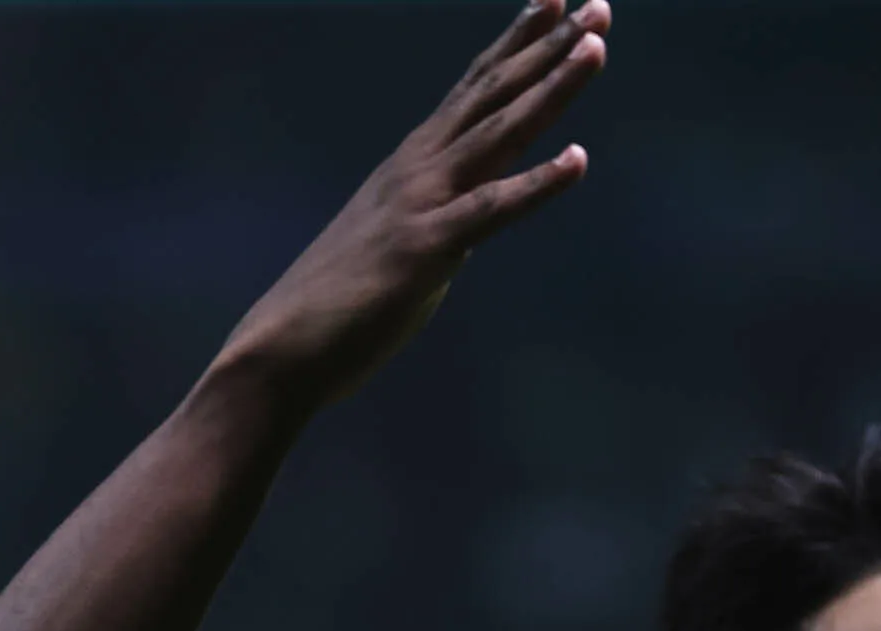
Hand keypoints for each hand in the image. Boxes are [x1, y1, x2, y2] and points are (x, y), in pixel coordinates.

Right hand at [205, 0, 608, 415]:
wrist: (282, 347)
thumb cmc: (337, 303)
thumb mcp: (398, 241)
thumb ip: (437, 220)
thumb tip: (464, 223)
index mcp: (413, 163)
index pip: (473, 89)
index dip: (515, 42)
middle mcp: (419, 168)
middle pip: (494, 94)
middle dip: (549, 45)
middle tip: (599, 4)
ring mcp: (421, 203)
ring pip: (499, 133)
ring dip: (550, 88)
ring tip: (596, 47)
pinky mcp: (425, 249)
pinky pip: (491, 210)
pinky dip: (537, 184)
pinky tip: (579, 160)